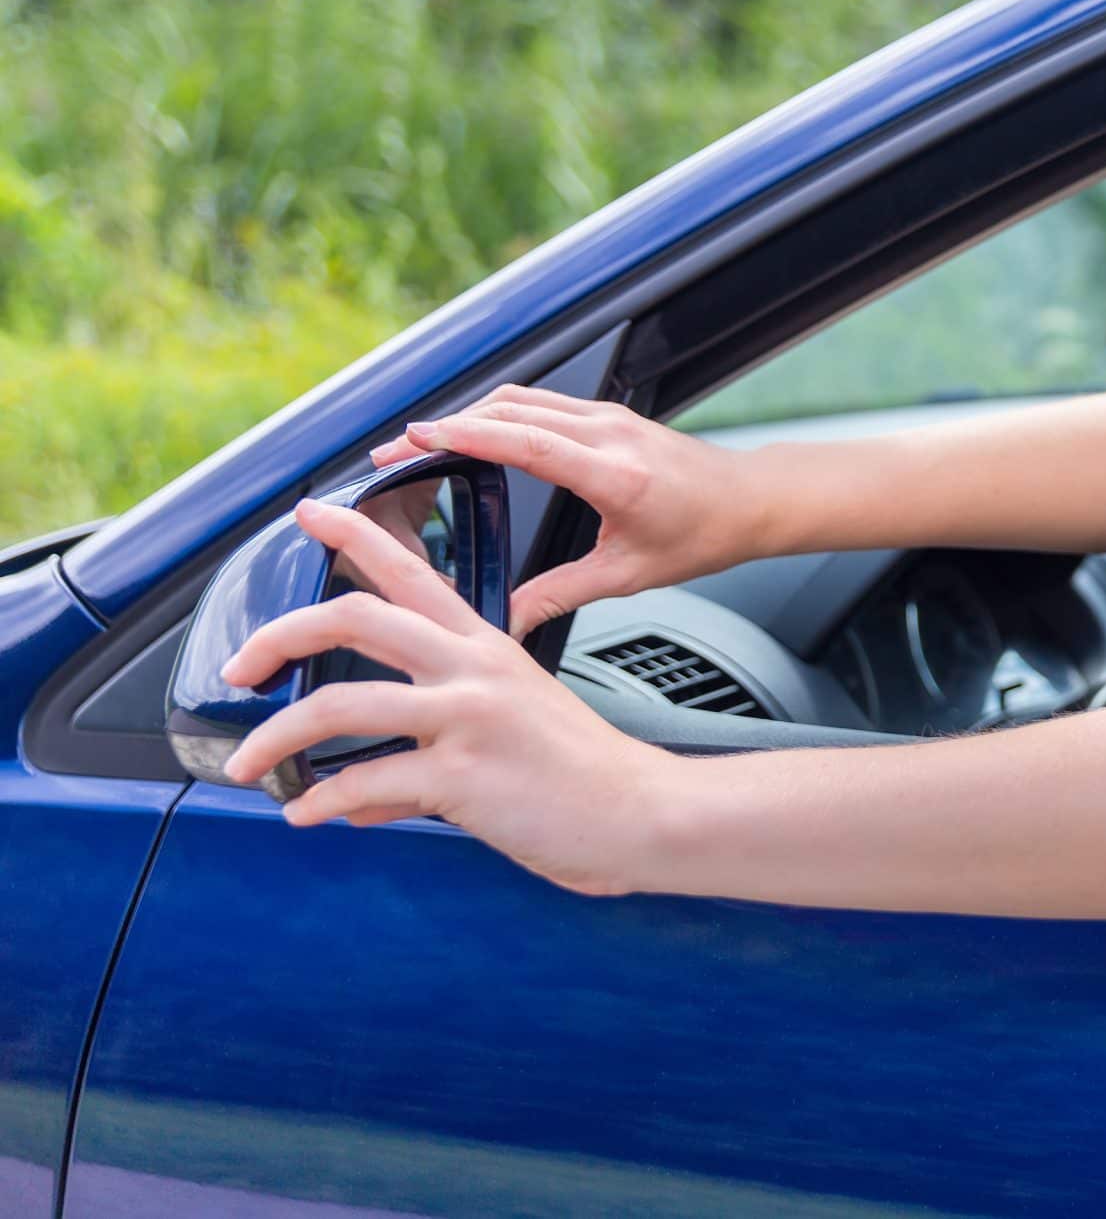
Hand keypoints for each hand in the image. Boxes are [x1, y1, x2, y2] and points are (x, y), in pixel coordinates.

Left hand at [221, 499, 674, 895]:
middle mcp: (474, 669)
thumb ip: (431, 749)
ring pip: (342, 703)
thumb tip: (363, 793)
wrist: (644, 812)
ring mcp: (468, 718)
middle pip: (357, 617)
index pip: (412, 570)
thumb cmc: (588, 773)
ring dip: (275, 737)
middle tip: (238, 666)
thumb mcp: (516, 731)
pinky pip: (365, 785)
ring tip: (246, 766)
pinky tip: (306, 815)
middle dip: (279, 636)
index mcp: (488, 646)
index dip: (355, 534)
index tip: (311, 512)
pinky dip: (322, 803)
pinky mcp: (464, 775)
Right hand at [370, 385, 764, 635]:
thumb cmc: (702, 535)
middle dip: (447, 427)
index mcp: (614, 474)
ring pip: (523, 399)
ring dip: (468, 415)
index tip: (416, 439)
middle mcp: (609, 433)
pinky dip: (497, 412)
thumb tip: (505, 624)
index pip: (527, 441)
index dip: (467, 437)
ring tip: (418, 443)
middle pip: (511, 411)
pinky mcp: (607, 415)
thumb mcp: (628, 575)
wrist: (749, 500)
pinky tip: (470, 433)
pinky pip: (541, 402)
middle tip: (393, 450)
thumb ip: (560, 595)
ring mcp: (608, 417)